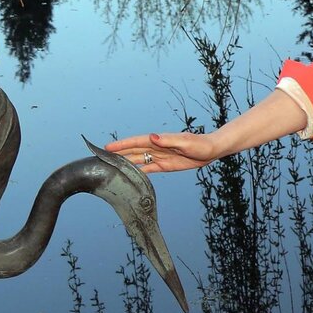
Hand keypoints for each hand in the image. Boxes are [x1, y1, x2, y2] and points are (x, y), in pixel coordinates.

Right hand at [105, 130, 221, 173]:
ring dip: (125, 162)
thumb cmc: (200, 144)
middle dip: (118, 153)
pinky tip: (129, 176)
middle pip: (133, 151)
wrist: (211, 150)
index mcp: (159, 140)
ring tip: (111, 167)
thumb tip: (152, 137)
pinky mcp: (165, 165)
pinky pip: (148, 169)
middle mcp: (156, 147)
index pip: (136, 142)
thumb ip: (168, 140)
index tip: (107, 147)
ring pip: (138, 160)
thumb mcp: (184, 142)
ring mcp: (159, 156)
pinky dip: (138, 171)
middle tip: (101, 158)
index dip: (122, 145)